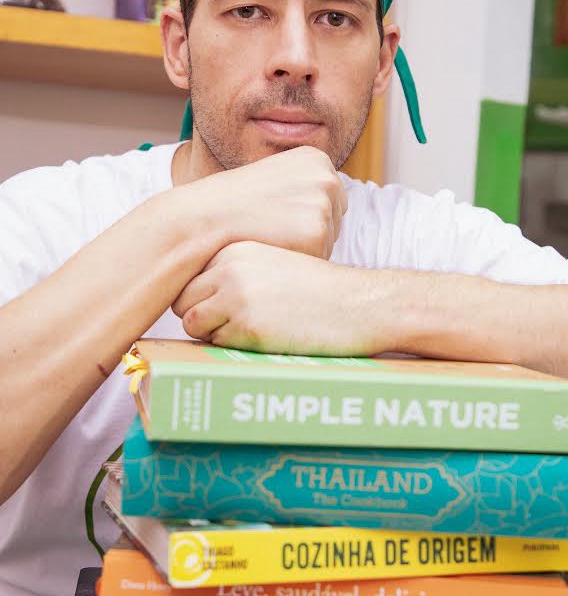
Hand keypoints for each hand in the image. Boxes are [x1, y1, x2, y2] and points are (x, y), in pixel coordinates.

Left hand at [172, 241, 393, 355]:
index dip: (202, 296)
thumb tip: (193, 292)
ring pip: (193, 323)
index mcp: (236, 249)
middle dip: (201, 315)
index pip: (189, 276)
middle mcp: (230, 268)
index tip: (221, 305)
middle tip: (232, 323)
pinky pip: (215, 344)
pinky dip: (232, 346)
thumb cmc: (317, 289)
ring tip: (249, 329)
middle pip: (183, 300)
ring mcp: (236, 296)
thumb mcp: (273, 261)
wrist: (356, 304)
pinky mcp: (247, 326)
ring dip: (213, 332)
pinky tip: (263, 336)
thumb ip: (236, 268)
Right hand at [186, 146, 346, 259]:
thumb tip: (332, 204)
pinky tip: (272, 247)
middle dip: (308, 232)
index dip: (300, 215)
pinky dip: (297, 262)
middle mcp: (327, 176)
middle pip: (335, 221)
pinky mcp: (318, 232)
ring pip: (329, 243)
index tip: (274, 213)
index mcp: (317, 159)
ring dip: (303, 248)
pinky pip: (319, 259)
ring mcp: (324, 203)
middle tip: (270, 226)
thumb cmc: (234, 204)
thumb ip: (304, 186)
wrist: (204, 218)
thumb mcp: (274, 179)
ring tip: (268, 235)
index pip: (331, 201)